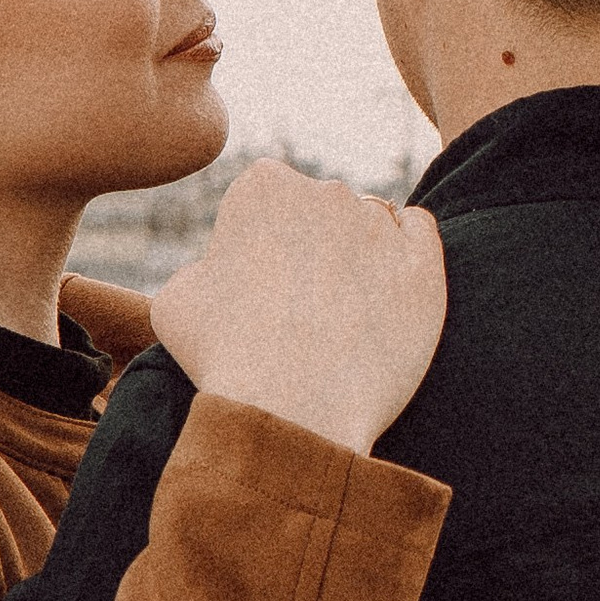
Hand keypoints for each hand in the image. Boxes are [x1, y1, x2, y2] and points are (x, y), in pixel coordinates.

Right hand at [152, 161, 447, 453]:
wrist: (292, 413)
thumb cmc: (224, 361)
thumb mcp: (177, 301)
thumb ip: (202, 265)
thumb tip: (221, 267)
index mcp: (261, 186)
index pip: (269, 198)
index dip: (262, 244)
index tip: (260, 287)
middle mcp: (325, 192)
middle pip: (322, 210)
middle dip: (314, 248)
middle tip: (302, 310)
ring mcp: (380, 227)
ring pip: (371, 224)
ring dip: (360, 256)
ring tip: (343, 318)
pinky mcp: (423, 265)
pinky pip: (420, 234)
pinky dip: (405, 255)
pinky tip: (386, 295)